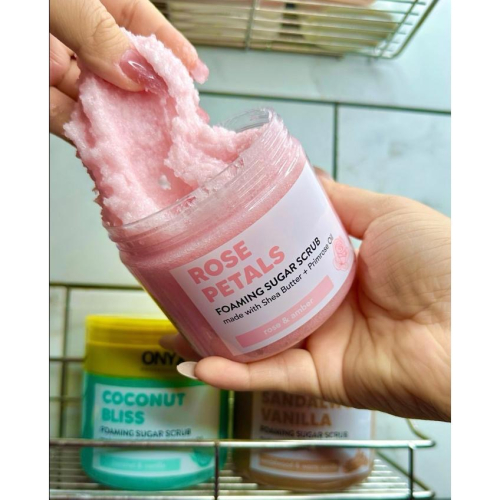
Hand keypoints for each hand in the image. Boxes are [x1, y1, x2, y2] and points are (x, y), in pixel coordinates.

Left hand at [50, 0, 206, 139]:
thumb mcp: (63, 2)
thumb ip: (99, 35)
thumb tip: (140, 75)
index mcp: (89, 2)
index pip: (138, 22)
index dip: (170, 48)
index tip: (195, 73)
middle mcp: (75, 34)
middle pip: (123, 68)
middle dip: (153, 94)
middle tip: (182, 117)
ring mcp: (54, 64)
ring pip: (98, 97)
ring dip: (126, 121)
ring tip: (157, 140)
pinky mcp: (36, 93)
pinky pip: (66, 118)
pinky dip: (89, 135)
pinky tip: (115, 146)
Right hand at [164, 171, 450, 421]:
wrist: (473, 326)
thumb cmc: (442, 262)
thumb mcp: (386, 214)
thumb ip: (341, 200)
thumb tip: (305, 177)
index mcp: (340, 268)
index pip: (282, 259)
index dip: (249, 248)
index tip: (212, 234)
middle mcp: (327, 306)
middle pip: (263, 302)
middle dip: (222, 295)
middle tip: (181, 282)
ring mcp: (323, 344)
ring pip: (257, 343)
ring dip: (215, 339)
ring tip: (173, 326)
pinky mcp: (325, 377)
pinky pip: (272, 377)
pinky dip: (235, 374)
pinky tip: (199, 363)